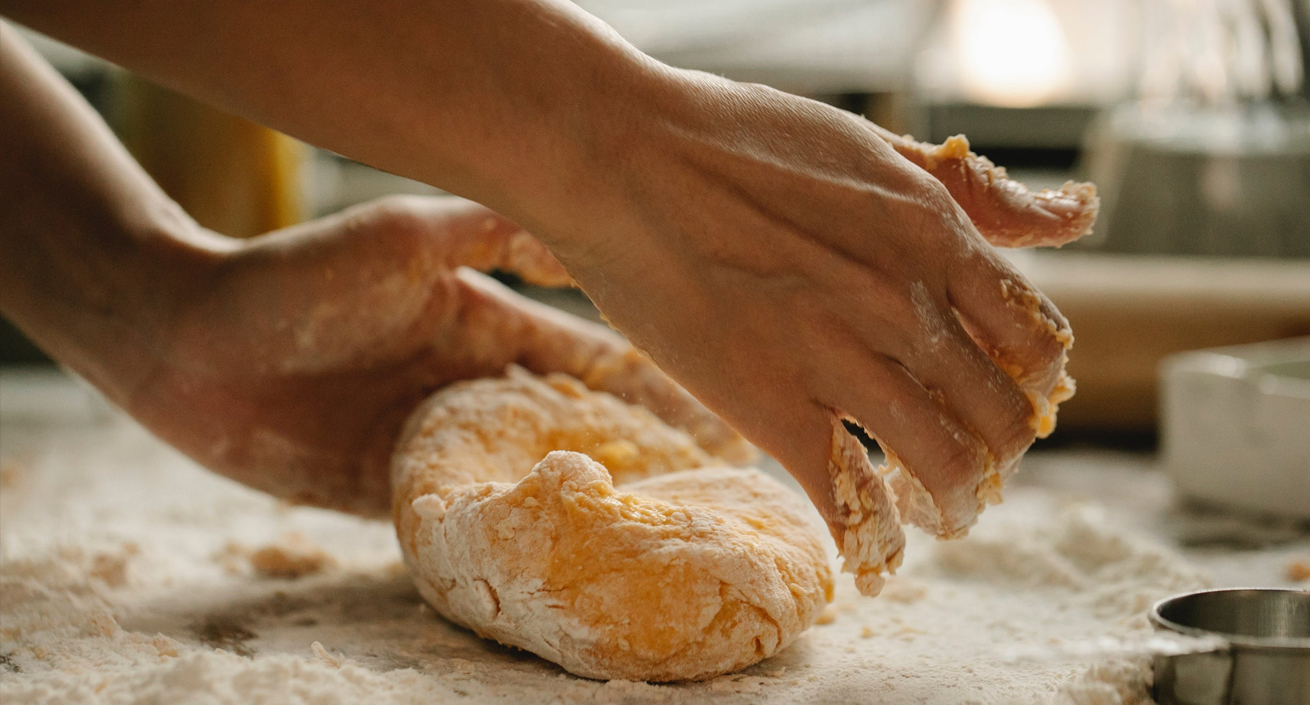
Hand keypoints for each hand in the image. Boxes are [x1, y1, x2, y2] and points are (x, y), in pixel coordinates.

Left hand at [128, 196, 748, 515]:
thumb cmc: (298, 276)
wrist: (189, 343)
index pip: (589, 358)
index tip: (722, 403)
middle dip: (644, 449)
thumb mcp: (404, 236)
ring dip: (588, 499)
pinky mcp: (390, 492)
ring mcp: (434, 443)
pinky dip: (514, 536)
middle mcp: (470, 387)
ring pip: (530, 477)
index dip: (655, 380)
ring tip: (662, 527)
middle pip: (574, 426)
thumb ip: (490, 229)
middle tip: (720, 479)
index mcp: (485, 324)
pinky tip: (562, 559)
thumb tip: (582, 233)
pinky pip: (467, 519)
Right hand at [544, 69, 1089, 537]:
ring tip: (931, 514)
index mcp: (936, 236)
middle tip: (971, 467)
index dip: (1032, 386)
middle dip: (998, 456)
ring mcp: (839, 359)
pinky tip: (868, 555)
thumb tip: (1076, 217)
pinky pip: (846, 500)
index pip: (1037, 344)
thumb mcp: (874, 147)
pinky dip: (869, 543)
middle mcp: (905, 304)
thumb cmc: (734, 138)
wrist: (623, 157)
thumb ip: (973, 192)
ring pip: (943, 468)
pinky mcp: (771, 407)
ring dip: (949, 506)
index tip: (1005, 399)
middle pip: (1002, 418)